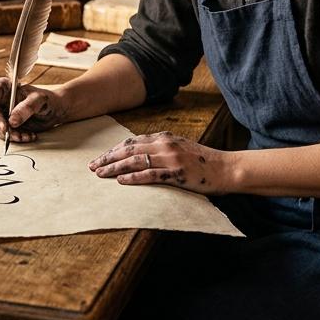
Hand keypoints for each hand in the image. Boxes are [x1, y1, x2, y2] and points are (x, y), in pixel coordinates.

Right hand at [0, 77, 68, 142]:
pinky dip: (16, 138)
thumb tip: (12, 121)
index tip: (5, 126)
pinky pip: (5, 135)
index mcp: (3, 88)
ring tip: (27, 135)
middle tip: (18, 135)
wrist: (54, 110)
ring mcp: (1, 113)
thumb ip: (27, 108)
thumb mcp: (40, 99)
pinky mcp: (7, 125)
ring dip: (11, 135)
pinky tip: (28, 136)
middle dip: (4, 129)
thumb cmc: (47, 99)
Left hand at [88, 131, 231, 194]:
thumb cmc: (203, 162)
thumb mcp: (180, 148)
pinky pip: (150, 174)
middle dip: (108, 158)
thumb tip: (140, 156)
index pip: (132, 142)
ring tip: (100, 174)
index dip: (114, 150)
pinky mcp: (176, 173)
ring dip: (115, 168)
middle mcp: (165, 145)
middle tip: (92, 167)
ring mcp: (170, 158)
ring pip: (135, 161)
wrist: (226, 168)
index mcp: (164, 138)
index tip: (101, 158)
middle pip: (129, 150)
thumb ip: (161, 149)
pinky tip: (121, 182)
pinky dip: (133, 178)